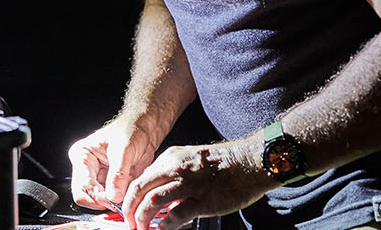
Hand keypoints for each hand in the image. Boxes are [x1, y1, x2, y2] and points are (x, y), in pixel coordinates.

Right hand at [66, 122, 160, 210]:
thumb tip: (114, 197)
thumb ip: (118, 174)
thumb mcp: (124, 150)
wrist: (145, 130)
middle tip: (119, 203)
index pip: (82, 185)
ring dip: (113, 202)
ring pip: (100, 200)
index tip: (112, 201)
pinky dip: (122, 200)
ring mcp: (99, 178)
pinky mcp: (112, 184)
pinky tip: (131, 192)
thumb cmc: (131, 130)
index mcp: (82, 156)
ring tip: (127, 194)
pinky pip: (114, 199)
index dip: (96, 196)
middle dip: (102, 202)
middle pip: (86, 196)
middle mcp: (87, 169)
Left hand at [119, 141, 280, 229]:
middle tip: (129, 222)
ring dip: (142, 218)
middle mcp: (175, 168)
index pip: (140, 178)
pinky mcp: (204, 200)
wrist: (252, 161)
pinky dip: (165, 225)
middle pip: (139, 189)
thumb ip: (172, 177)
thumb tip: (160, 199)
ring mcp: (189, 184)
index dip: (130, 197)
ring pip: (152, 201)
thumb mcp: (190, 161)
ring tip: (141, 229)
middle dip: (128, 209)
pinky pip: (176, 215)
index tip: (128, 210)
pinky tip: (162, 229)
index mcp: (170, 158)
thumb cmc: (224, 163)